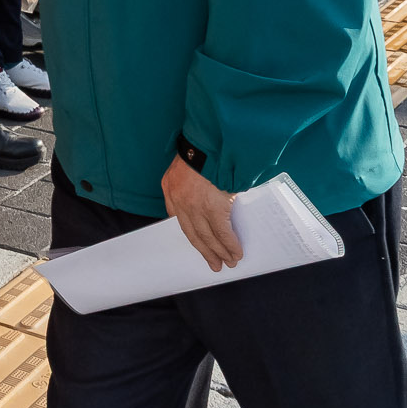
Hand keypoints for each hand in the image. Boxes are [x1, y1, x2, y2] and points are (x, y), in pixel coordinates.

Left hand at [162, 156, 242, 272]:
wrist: (209, 143)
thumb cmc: (201, 148)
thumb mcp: (184, 163)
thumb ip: (188, 180)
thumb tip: (204, 194)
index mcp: (170, 187)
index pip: (177, 218)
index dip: (190, 233)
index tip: (199, 244)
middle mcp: (180, 200)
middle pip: (193, 233)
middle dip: (205, 250)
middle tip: (214, 264)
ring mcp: (196, 207)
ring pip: (208, 237)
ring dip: (219, 252)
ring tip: (228, 262)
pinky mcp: (214, 208)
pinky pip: (223, 233)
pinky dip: (230, 245)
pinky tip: (236, 253)